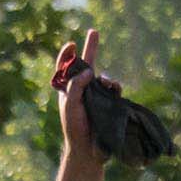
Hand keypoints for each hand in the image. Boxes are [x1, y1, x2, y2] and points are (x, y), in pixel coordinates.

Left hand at [51, 29, 105, 165]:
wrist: (90, 149)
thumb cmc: (75, 127)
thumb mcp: (70, 104)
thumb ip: (76, 86)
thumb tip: (89, 71)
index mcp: (67, 89)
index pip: (65, 67)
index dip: (68, 54)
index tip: (72, 44)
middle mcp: (82, 90)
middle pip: (86, 64)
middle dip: (91, 47)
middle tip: (94, 31)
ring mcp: (96, 96)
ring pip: (102, 78)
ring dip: (106, 78)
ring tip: (108, 85)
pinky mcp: (109, 103)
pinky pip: (114, 89)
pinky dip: (115, 87)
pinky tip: (114, 90)